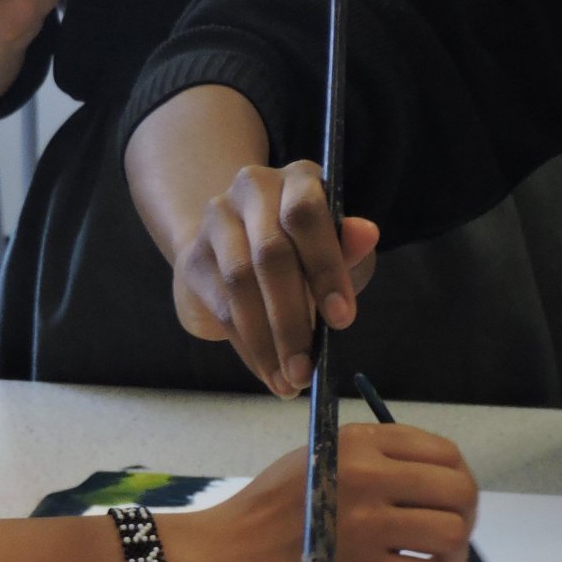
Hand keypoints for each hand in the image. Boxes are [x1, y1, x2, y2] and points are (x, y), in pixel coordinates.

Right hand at [162, 421, 476, 561]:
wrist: (221, 560)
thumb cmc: (264, 513)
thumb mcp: (314, 460)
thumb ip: (369, 461)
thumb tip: (430, 480)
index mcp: (356, 444)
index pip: (442, 452)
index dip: (456, 478)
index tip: (445, 498)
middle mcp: (367, 477)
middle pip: (459, 491)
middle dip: (465, 516)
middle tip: (448, 534)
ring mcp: (368, 526)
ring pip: (452, 535)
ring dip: (454, 553)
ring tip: (435, 560)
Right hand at [171, 162, 380, 398]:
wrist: (241, 246)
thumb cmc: (305, 250)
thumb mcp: (338, 250)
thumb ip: (351, 249)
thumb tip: (367, 233)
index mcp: (298, 180)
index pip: (307, 214)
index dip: (325, 267)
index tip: (342, 320)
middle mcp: (253, 188)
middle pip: (270, 253)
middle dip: (292, 320)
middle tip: (307, 369)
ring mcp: (218, 219)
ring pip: (239, 283)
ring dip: (266, 341)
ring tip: (288, 381)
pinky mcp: (194, 256)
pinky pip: (221, 306)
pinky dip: (247, 346)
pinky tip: (268, 372)